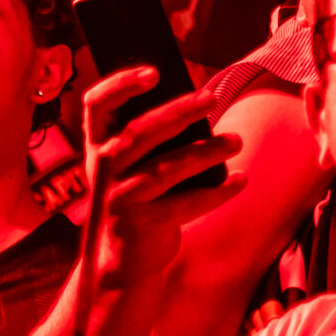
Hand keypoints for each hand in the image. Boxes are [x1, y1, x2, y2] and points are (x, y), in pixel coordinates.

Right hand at [78, 67, 242, 323]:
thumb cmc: (137, 199)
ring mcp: (118, 199)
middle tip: (211, 97)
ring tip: (236, 141)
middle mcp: (102, 169)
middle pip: (139, 132)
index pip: (96, 104)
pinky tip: (240, 180)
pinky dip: (216, 192)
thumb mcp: (133, 166)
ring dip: (205, 152)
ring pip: (165, 169)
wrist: (119, 264)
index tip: (154, 72)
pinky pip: (184, 205)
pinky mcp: (140, 226)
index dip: (121, 84)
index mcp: (97, 145)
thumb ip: (152, 137)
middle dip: (178, 112)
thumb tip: (199, 103)